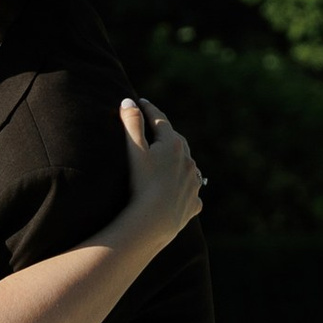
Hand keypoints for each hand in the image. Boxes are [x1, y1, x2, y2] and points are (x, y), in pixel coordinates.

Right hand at [120, 98, 202, 235]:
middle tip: (156, 130)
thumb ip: (131, 123)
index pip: (160, 120)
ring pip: (188, 166)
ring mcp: (194, 183)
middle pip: (177, 141)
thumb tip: (128, 101)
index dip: (149, 110)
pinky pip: (191, 191)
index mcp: (174, 144)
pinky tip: (179, 191)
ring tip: (169, 162)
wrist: (155, 222)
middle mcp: (189, 161)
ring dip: (179, 161)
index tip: (142, 102)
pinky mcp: (194, 203)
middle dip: (167, 134)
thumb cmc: (141, 184)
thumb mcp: (134, 151)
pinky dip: (185, 188)